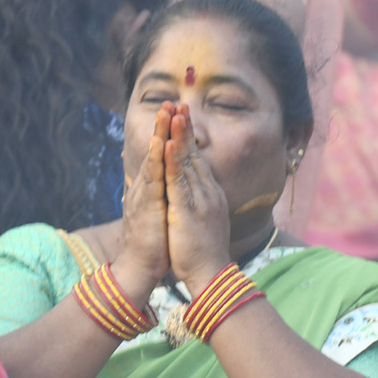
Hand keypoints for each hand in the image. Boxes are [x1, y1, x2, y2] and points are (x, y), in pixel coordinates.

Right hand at [117, 102, 170, 290]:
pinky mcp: (147, 207)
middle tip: (170, 101)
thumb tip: (161, 182)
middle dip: (163, 125)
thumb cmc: (154, 243)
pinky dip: (156, 160)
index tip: (178, 113)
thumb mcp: (159, 212)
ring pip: (153, 158)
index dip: (168, 134)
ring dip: (159, 134)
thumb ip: (159, 195)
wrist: (141, 268)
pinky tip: (160, 144)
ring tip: (165, 112)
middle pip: (156, 150)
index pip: (162, 155)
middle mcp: (146, 187)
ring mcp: (145, 195)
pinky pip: (152, 179)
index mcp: (153, 188)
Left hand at [162, 104, 230, 295]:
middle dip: (186, 129)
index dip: (190, 138)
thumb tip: (195, 194)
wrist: (211, 274)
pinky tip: (167, 145)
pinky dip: (172, 162)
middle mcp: (209, 192)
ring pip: (188, 162)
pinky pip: (179, 181)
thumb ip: (200, 203)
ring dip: (180, 137)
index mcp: (211, 195)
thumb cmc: (205, 252)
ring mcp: (200, 200)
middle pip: (195, 154)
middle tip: (180, 104)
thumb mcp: (204, 221)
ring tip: (174, 114)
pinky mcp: (188, 211)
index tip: (183, 118)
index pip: (199, 160)